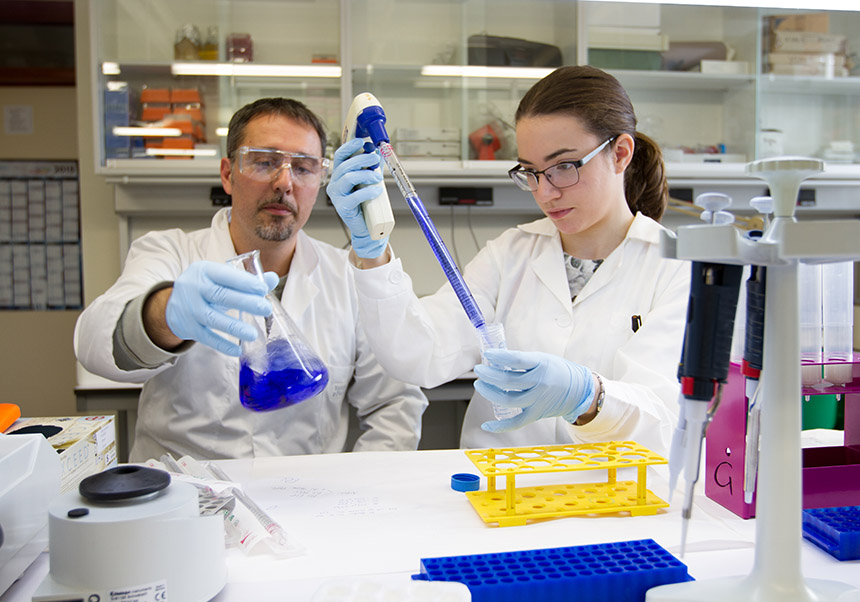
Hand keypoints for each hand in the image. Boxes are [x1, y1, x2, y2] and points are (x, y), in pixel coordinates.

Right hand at [165, 261, 278, 355]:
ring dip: (234, 327)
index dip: (245, 282)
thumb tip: (274, 278)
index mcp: (205, 271)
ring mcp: (190, 308)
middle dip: (245, 302)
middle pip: (221, 296)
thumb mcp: (221, 278)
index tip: (263, 289)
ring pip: (213, 319)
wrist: (172, 305)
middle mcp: (195, 288)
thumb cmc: (206, 287)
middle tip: (265, 309)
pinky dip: (222, 345)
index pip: (226, 275)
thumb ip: (246, 279)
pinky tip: (237, 350)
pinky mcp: (188, 327)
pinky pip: (206, 337)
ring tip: (253, 334)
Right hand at [326, 137, 388, 257]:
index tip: (362, 141)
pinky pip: (354, 196)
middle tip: (375, 158)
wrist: (367, 226)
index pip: (340, 156)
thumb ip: (372, 166)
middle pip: (345, 165)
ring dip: (366, 174)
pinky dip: (367, 191)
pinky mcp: (343, 207)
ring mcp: (337, 196)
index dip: (350, 146)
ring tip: (378, 177)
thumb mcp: (370, 180)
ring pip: (349, 178)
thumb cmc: (367, 202)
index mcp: (340, 175)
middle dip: (362, 159)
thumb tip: (380, 151)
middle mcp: (335, 184)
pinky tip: (377, 190)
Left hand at [475, 349, 594, 432]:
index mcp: (542, 365)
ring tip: (480, 384)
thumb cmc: (558, 371)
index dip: (498, 356)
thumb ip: (522, 360)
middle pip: (508, 381)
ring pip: (508, 400)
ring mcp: (537, 401)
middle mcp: (540, 383)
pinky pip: (516, 423)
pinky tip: (486, 425)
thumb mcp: (543, 358)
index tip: (487, 354)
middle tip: (479, 369)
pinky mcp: (536, 414)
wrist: (579, 390)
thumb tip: (495, 360)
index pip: (516, 359)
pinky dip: (500, 426)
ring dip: (489, 392)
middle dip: (488, 374)